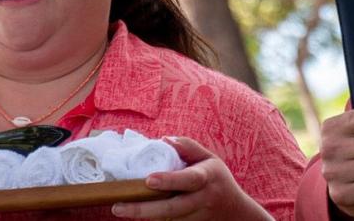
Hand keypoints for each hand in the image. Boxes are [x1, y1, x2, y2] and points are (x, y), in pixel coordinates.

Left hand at [111, 137, 270, 219]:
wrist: (235, 212)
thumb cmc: (218, 179)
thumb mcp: (210, 158)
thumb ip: (188, 147)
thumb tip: (164, 140)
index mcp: (207, 177)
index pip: (188, 180)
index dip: (169, 181)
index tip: (149, 179)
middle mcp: (202, 199)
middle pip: (172, 209)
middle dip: (143, 209)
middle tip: (118, 206)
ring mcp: (196, 217)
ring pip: (168, 219)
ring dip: (143, 215)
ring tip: (120, 209)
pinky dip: (152, 219)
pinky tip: (135, 214)